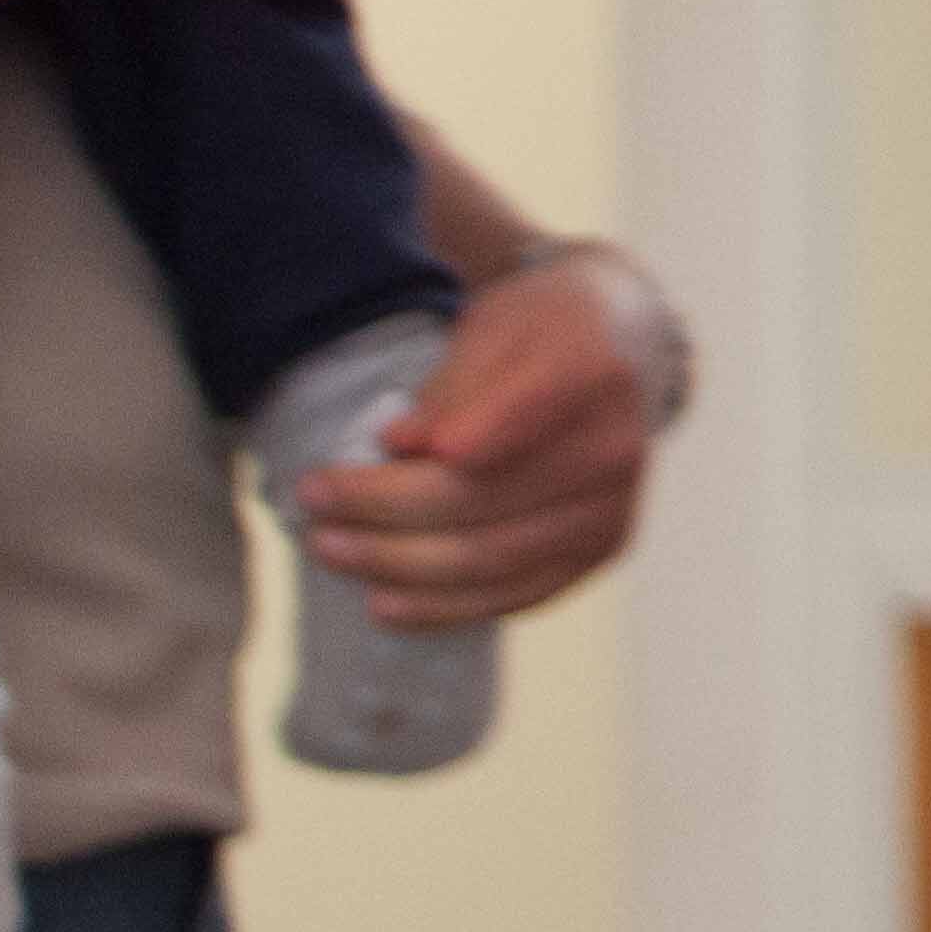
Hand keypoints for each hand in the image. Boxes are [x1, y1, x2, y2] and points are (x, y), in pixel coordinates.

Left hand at [291, 248, 678, 627]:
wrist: (619, 353)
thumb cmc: (538, 334)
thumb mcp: (496, 324)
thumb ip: (454, 383)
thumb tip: (404, 444)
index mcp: (590, 374)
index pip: (507, 419)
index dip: (438, 444)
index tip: (362, 455)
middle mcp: (613, 450)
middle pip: (478, 498)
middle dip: (381, 508)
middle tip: (311, 500)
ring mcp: (609, 512)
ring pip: (486, 559)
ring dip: (395, 563)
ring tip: (328, 548)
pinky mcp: (593, 558)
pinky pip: (508, 597)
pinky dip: (439, 607)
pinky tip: (381, 603)